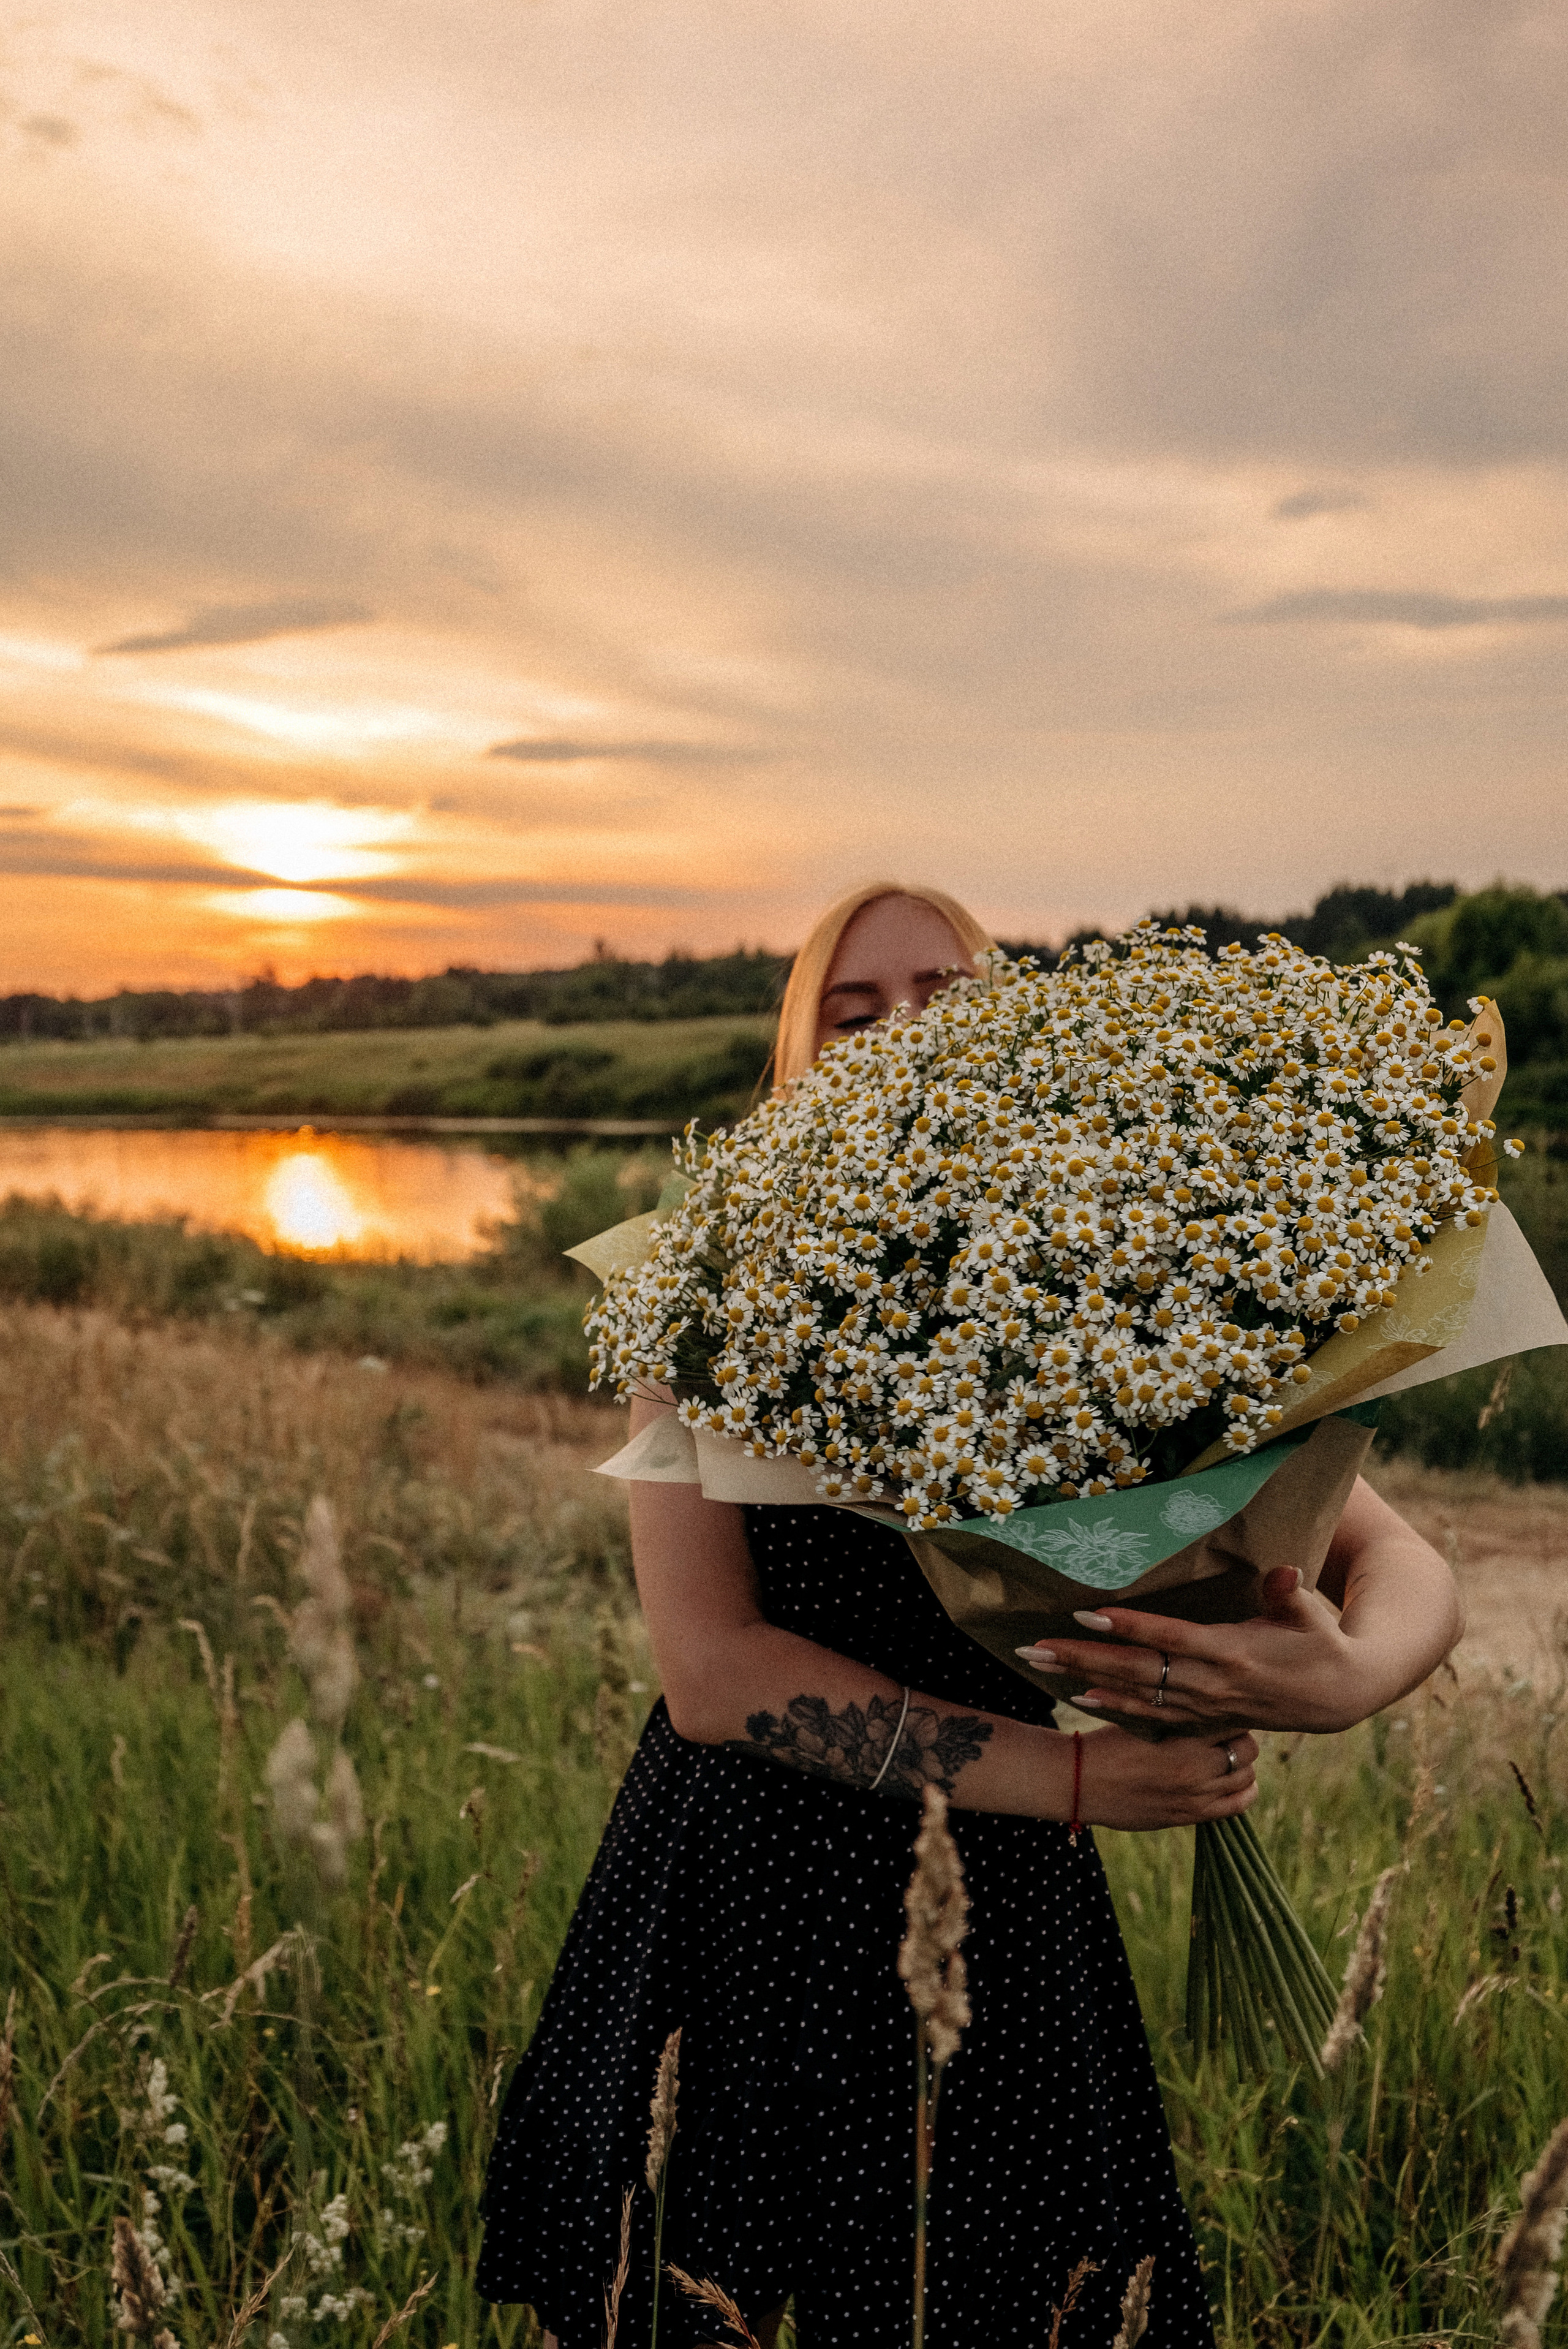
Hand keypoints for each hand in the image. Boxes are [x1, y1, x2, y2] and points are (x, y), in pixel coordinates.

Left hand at [1018, 1567, 1379, 1734]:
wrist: (1337, 1699)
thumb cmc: (1321, 1644)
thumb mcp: (1310, 1617)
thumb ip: (1288, 1593)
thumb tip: (1284, 1568)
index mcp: (1232, 1652)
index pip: (1171, 1639)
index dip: (1130, 1628)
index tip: (1088, 1614)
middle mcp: (1211, 1683)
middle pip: (1137, 1670)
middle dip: (1083, 1658)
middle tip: (1034, 1648)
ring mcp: (1205, 1705)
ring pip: (1135, 1695)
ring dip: (1085, 1681)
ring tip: (1041, 1668)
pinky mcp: (1204, 1717)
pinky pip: (1151, 1715)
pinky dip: (1115, 1707)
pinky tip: (1081, 1697)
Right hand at [1068, 1724, 1258, 1830]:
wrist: (1082, 1783)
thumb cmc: (1108, 1743)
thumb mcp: (1143, 1717)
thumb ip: (1178, 1713)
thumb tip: (1207, 1700)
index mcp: (1183, 1737)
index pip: (1233, 1719)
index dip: (1231, 1710)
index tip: (1225, 1706)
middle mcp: (1197, 1768)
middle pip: (1247, 1748)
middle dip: (1242, 1736)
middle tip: (1228, 1731)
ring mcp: (1196, 1795)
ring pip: (1247, 1776)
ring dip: (1243, 1764)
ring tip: (1229, 1754)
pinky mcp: (1191, 1816)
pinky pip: (1237, 1805)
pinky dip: (1244, 1791)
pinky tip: (1237, 1782)